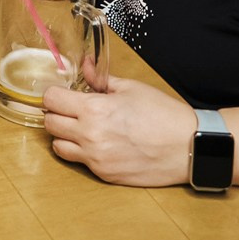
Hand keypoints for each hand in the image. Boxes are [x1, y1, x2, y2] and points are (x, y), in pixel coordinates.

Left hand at [40, 76, 195, 186]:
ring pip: (58, 146)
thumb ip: (100, 78)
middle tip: (70, 109)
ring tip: (80, 128)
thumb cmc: (163, 114)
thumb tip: (85, 64)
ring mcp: (96, 159)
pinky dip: (80, 152)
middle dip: (56, 113)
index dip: (54, 93)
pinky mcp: (104, 175)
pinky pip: (78, 162)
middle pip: (49, 123)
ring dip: (64, 135)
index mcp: (94, 110)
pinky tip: (97, 143)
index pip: (51, 100)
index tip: (61, 92)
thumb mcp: (131, 88)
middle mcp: (89, 136)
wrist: (189, 147)